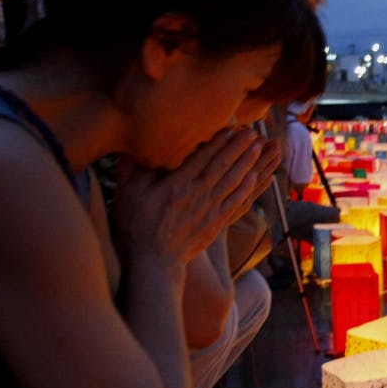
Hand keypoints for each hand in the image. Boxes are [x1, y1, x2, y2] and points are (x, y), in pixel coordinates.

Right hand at [111, 129, 279, 265]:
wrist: (153, 262)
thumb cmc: (136, 225)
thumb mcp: (128, 194)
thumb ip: (134, 168)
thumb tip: (139, 144)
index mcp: (177, 184)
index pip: (202, 156)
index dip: (218, 140)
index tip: (231, 125)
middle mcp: (197, 194)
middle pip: (222, 165)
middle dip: (239, 146)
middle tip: (252, 131)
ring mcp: (209, 209)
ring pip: (232, 181)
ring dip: (247, 162)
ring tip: (258, 147)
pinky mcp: (216, 223)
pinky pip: (236, 201)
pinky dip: (246, 188)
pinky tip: (255, 177)